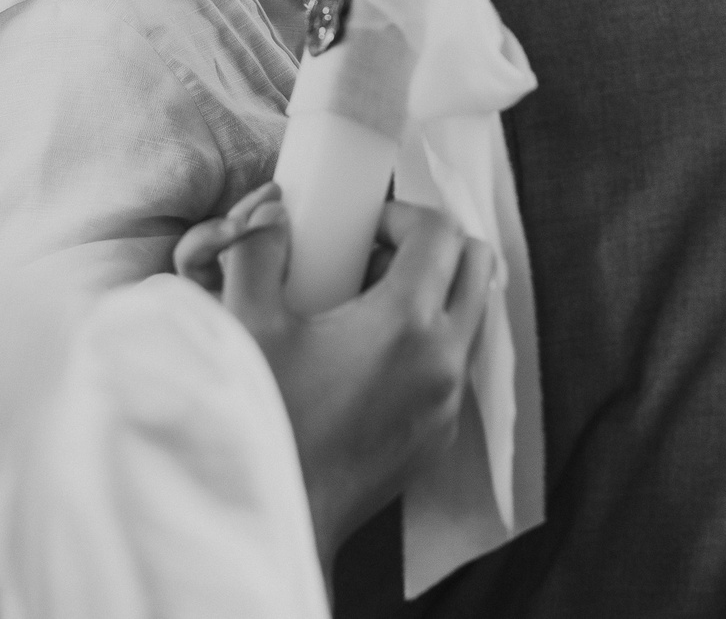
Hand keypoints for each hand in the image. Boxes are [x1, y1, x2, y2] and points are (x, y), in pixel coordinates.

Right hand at [189, 184, 494, 563]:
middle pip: (477, 265)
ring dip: (433, 293)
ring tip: (367, 304)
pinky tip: (367, 355)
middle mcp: (443, 360)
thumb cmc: (263, 420)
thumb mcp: (248, 323)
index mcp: (406, 323)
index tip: (364, 225)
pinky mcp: (441, 434)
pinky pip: (454, 365)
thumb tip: (272, 215)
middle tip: (374, 254)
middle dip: (431, 246)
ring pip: (471, 316)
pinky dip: (427, 342)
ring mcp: (449, 402)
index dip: (402, 213)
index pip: (440, 231)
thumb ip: (258, 252)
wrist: (281, 513)